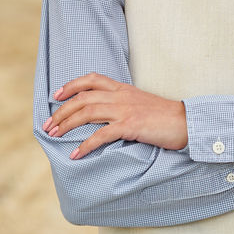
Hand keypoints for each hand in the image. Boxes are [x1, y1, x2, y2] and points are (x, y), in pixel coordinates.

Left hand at [42, 73, 188, 158]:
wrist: (185, 122)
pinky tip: (75, 154)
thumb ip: (123, 104)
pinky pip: (101, 135)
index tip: (56, 96)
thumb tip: (105, 115)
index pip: (92, 79)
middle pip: (83, 97)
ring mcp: (125, 110)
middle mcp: (121, 96)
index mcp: (123, 88)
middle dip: (61, 111)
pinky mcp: (130, 125)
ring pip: (87, 112)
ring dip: (66, 124)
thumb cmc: (164, 117)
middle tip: (48, 125)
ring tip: (54, 136)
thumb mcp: (140, 103)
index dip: (70, 85)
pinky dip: (85, 145)